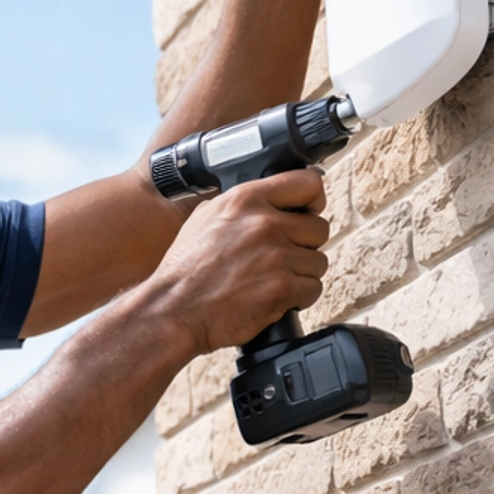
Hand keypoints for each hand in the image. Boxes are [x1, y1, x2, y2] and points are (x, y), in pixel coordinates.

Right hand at [146, 168, 328, 356]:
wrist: (173, 309)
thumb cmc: (184, 270)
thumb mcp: (204, 219)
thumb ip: (238, 206)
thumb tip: (263, 201)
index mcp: (246, 199)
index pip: (308, 184)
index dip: (313, 201)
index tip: (309, 212)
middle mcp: (264, 223)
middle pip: (319, 227)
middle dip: (305, 245)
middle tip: (283, 257)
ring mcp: (275, 256)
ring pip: (318, 262)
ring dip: (301, 274)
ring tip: (273, 280)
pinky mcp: (282, 288)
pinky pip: (312, 288)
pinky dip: (299, 297)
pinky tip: (276, 297)